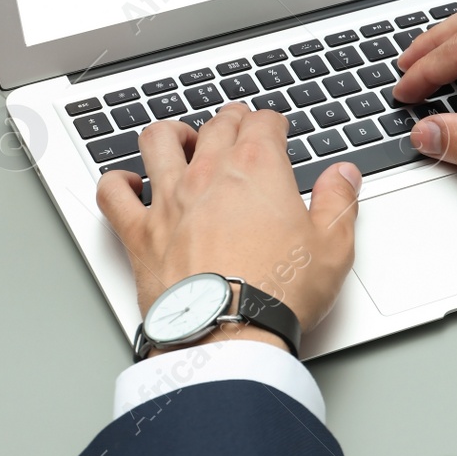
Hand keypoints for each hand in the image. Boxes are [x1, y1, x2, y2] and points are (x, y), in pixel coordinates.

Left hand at [96, 105, 361, 346]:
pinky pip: (113, 194)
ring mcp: (169, 201)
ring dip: (171, 134)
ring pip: (158, 141)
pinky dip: (117, 182)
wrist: (228, 335)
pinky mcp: (140, 234)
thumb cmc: (278, 293)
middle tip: (238, 128)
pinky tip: (128, 183)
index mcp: (258, 168)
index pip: (262, 121)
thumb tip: (344, 175)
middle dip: (230, 120)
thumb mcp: (332, 246)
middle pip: (216, 124)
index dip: (272, 123)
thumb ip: (339, 201)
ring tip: (182, 141)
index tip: (276, 131)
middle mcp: (209, 174)